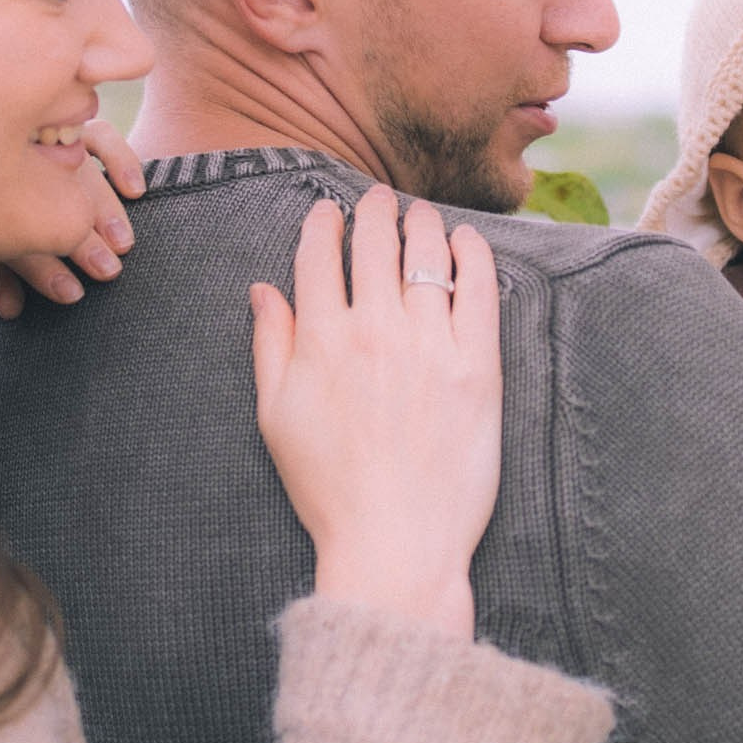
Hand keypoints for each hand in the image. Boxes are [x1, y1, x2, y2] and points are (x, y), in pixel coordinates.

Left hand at [0, 118, 145, 319]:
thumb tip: (9, 306)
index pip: (13, 235)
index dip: (43, 269)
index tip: (72, 293)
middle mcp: (13, 168)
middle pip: (51, 200)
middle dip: (80, 240)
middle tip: (107, 270)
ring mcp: (43, 147)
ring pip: (78, 170)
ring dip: (104, 208)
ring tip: (122, 242)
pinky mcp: (74, 134)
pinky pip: (100, 136)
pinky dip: (119, 159)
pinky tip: (135, 190)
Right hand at [250, 187, 500, 637]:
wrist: (395, 543)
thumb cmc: (330, 489)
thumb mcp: (277, 417)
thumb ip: (271, 345)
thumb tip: (263, 289)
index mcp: (320, 340)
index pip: (320, 254)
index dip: (324, 223)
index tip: (330, 212)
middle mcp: (374, 329)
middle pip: (375, 242)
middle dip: (374, 211)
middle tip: (379, 199)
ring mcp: (429, 344)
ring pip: (427, 254)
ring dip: (421, 223)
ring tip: (420, 215)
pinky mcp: (477, 365)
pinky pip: (479, 288)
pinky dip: (473, 254)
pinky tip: (468, 242)